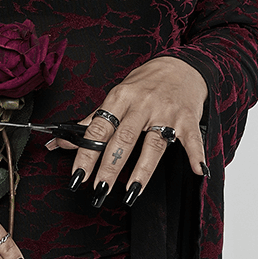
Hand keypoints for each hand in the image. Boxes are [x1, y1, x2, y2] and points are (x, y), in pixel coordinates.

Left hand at [46, 56, 207, 205]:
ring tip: (131, 192)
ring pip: (153, 143)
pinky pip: (191, 139)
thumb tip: (60, 140)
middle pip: (123, 138)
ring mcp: (166, 111)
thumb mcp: (117, 95)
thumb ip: (94, 119)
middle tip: (99, 189)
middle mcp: (142, 104)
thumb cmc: (144, 83)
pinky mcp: (188, 119)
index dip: (86, 153)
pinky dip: (195, 155)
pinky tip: (197, 171)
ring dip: (142, 170)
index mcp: (120, 97)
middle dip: (110, 166)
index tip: (78, 176)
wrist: (180, 66)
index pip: (98, 128)